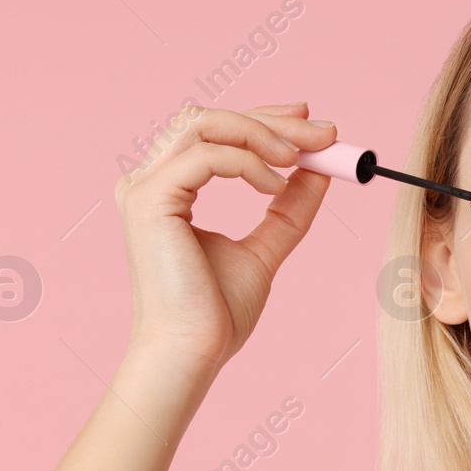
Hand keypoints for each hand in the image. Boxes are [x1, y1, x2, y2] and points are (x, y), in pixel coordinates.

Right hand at [113, 101, 337, 373]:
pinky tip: (275, 186)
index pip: (215, 132)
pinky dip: (248, 163)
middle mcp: (149, 181)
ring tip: (302, 157)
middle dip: (274, 120)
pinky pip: (206, 155)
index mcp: (168, 190)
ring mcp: (144, 187)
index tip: (313, 124)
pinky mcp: (149, 199)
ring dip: (262, 132)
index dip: (265, 119)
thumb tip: (320, 169)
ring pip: (204, 123)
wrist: (194, 352)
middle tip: (326, 132)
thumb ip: (288, 208)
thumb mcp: (266, 248)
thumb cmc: (217, 313)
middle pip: (211, 118)